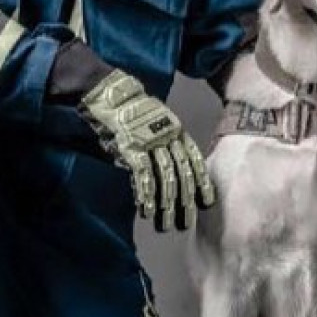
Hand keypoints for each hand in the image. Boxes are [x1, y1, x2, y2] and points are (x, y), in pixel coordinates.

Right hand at [79, 69, 214, 230]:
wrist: (110, 93)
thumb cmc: (130, 112)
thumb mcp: (153, 126)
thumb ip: (160, 148)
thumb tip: (160, 174)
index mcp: (177, 130)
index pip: (194, 160)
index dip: (202, 183)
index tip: (206, 203)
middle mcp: (168, 135)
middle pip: (182, 172)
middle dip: (185, 200)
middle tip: (186, 223)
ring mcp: (152, 140)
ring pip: (166, 176)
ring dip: (166, 202)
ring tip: (166, 223)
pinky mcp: (132, 146)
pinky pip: (143, 174)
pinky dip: (145, 193)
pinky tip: (146, 209)